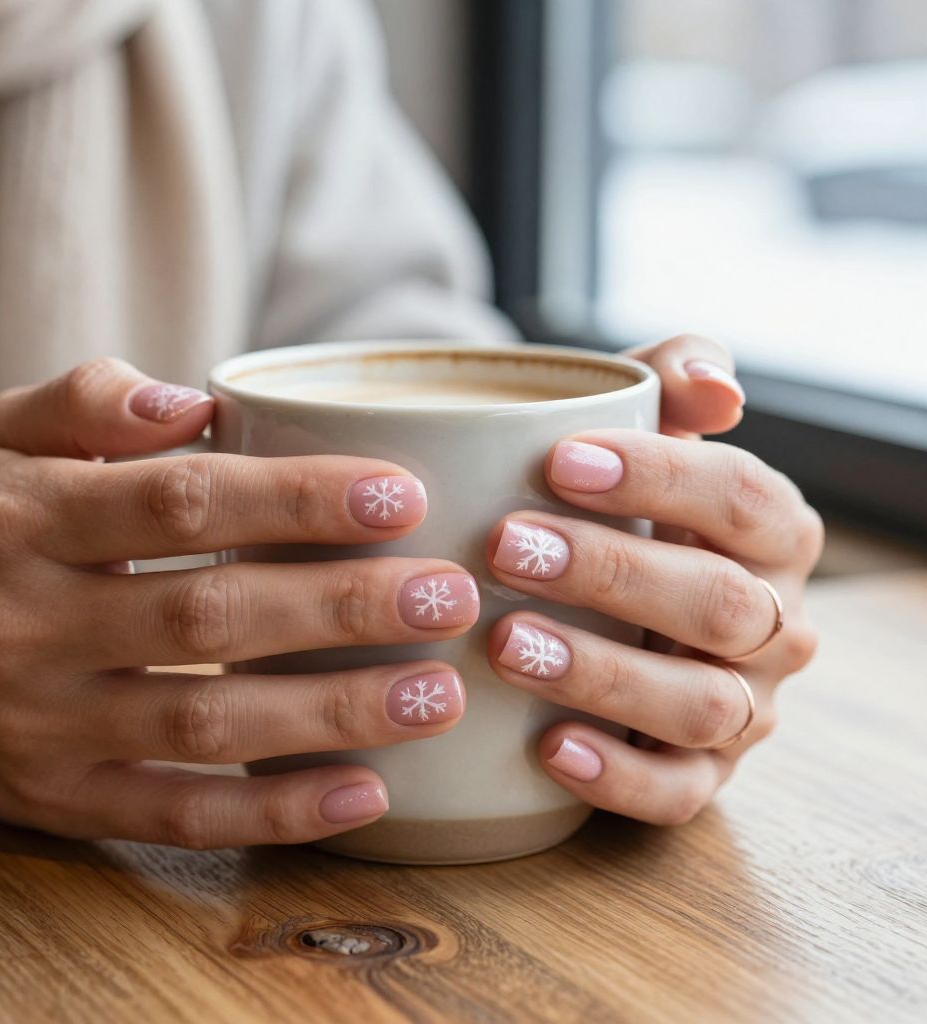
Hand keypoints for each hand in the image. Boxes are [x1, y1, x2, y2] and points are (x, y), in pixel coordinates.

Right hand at [0, 359, 475, 847]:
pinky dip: (273, 813)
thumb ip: (88, 400)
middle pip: (210, 617)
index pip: (182, 502)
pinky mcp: (56, 801)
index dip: (299, 499)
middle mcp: (30, 625)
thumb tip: (193, 400)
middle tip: (448, 595)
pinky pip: (175, 815)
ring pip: (204, 726)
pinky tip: (364, 795)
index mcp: (28, 520)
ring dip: (331, 715)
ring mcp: (42, 726)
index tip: (403, 495)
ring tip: (437, 696)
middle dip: (343, 607)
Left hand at [486, 335, 822, 824]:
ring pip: (699, 702)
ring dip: (603, 673)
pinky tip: (547, 747)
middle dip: (612, 573)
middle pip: (719, 602)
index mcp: (772, 531)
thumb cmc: (613, 500)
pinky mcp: (703, 774)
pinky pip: (677, 791)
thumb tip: (714, 387)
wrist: (598, 593)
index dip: (657, 477)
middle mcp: (775, 622)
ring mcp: (745, 705)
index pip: (740, 496)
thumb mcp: (640, 426)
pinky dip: (617, 776)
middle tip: (506, 549)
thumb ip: (674, 378)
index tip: (556, 461)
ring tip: (506, 644)